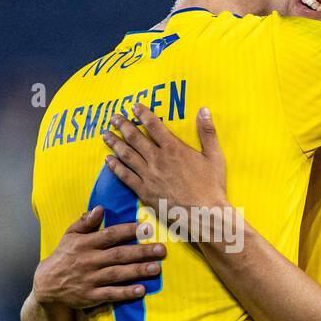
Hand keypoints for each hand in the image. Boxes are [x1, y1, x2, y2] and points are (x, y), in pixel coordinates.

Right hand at [33, 206, 164, 308]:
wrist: (46, 284)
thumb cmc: (63, 256)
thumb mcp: (69, 235)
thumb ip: (85, 222)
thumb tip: (100, 208)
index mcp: (85, 244)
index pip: (110, 235)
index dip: (129, 231)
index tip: (147, 228)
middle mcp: (89, 261)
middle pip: (119, 255)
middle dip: (141, 252)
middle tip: (161, 250)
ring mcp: (90, 279)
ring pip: (117, 274)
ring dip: (138, 271)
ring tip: (157, 268)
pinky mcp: (91, 295)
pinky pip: (111, 294)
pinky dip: (126, 292)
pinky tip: (141, 290)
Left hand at [103, 104, 227, 214]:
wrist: (204, 214)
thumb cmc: (212, 186)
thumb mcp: (215, 156)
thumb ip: (208, 132)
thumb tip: (204, 110)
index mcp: (174, 148)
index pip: (154, 125)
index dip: (142, 113)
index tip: (133, 106)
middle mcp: (158, 159)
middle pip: (135, 138)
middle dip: (122, 125)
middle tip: (113, 117)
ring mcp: (149, 176)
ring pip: (127, 155)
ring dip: (114, 143)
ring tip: (105, 135)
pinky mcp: (144, 192)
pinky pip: (125, 176)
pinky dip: (115, 167)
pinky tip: (108, 160)